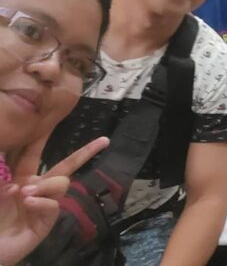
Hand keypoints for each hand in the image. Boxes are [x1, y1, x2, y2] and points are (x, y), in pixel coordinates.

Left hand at [0, 136, 108, 264]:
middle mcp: (36, 188)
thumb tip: (25, 182)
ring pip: (61, 183)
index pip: (33, 153)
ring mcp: (44, 204)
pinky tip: (29, 204)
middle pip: (65, 166)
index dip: (43, 136)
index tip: (54, 118)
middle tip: (105, 140)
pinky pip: (54, 204)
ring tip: (26, 196)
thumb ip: (5, 181)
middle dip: (86, 152)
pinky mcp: (48, 221)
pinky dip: (42, 202)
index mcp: (20, 178)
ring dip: (46, 185)